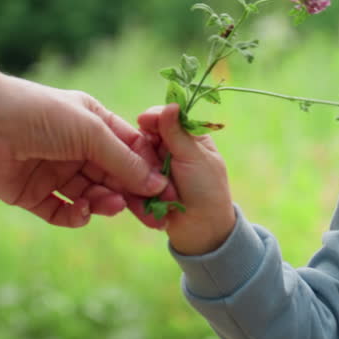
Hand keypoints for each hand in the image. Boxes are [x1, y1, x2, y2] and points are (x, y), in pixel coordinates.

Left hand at [0, 77, 170, 224]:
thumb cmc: (40, 114)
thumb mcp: (91, 132)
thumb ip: (125, 161)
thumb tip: (157, 185)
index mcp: (94, 124)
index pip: (132, 150)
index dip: (150, 171)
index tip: (169, 193)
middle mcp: (77, 148)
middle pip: (114, 177)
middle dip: (132, 195)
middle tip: (151, 217)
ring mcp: (55, 172)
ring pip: (91, 196)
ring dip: (104, 203)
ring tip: (108, 205)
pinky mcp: (33, 195)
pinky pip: (62, 212)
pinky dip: (75, 216)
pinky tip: (80, 211)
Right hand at [135, 103, 236, 254]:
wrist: (203, 233)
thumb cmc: (207, 192)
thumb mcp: (194, 158)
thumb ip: (177, 134)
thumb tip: (170, 104)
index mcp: (188, 138)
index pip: (165, 119)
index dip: (153, 119)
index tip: (143, 121)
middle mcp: (169, 151)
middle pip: (144, 138)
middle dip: (142, 150)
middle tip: (144, 161)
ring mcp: (155, 170)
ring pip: (134, 160)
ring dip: (138, 171)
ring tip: (146, 184)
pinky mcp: (143, 188)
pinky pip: (130, 181)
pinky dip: (133, 188)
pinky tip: (137, 196)